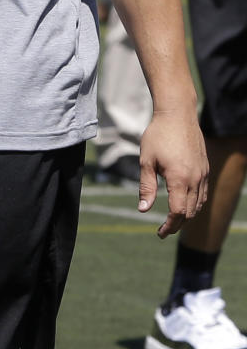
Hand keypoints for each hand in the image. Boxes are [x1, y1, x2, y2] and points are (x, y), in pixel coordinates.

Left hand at [138, 108, 208, 237]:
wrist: (178, 115)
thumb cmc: (158, 136)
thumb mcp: (146, 161)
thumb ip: (146, 187)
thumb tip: (143, 209)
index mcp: (179, 179)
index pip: (178, 212)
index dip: (169, 226)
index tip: (159, 232)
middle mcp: (195, 179)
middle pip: (190, 212)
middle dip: (177, 224)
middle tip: (164, 230)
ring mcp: (202, 174)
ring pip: (199, 204)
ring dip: (187, 216)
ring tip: (173, 221)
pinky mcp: (204, 169)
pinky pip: (203, 193)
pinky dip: (195, 204)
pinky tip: (184, 204)